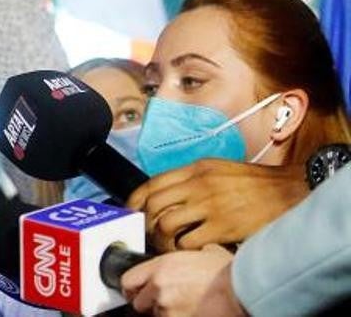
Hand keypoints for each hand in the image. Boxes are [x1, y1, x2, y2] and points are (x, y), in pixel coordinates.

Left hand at [121, 245, 242, 316]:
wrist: (244, 291)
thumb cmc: (231, 274)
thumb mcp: (208, 253)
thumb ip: (193, 255)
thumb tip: (200, 253)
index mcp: (161, 266)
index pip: (128, 280)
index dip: (132, 289)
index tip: (137, 293)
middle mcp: (158, 286)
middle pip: (138, 303)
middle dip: (150, 305)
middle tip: (166, 304)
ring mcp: (167, 307)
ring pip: (155, 316)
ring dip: (167, 313)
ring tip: (186, 308)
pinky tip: (193, 312)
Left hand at [127, 158, 307, 251]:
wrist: (290, 191)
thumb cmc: (254, 183)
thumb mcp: (218, 170)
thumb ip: (191, 179)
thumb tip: (165, 195)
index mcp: (196, 169)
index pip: (151, 183)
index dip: (135, 201)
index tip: (132, 213)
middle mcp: (198, 185)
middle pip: (154, 205)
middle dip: (146, 223)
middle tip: (150, 235)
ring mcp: (210, 205)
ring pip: (166, 224)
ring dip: (161, 240)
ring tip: (168, 246)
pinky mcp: (223, 226)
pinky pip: (188, 242)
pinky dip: (182, 250)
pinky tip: (188, 252)